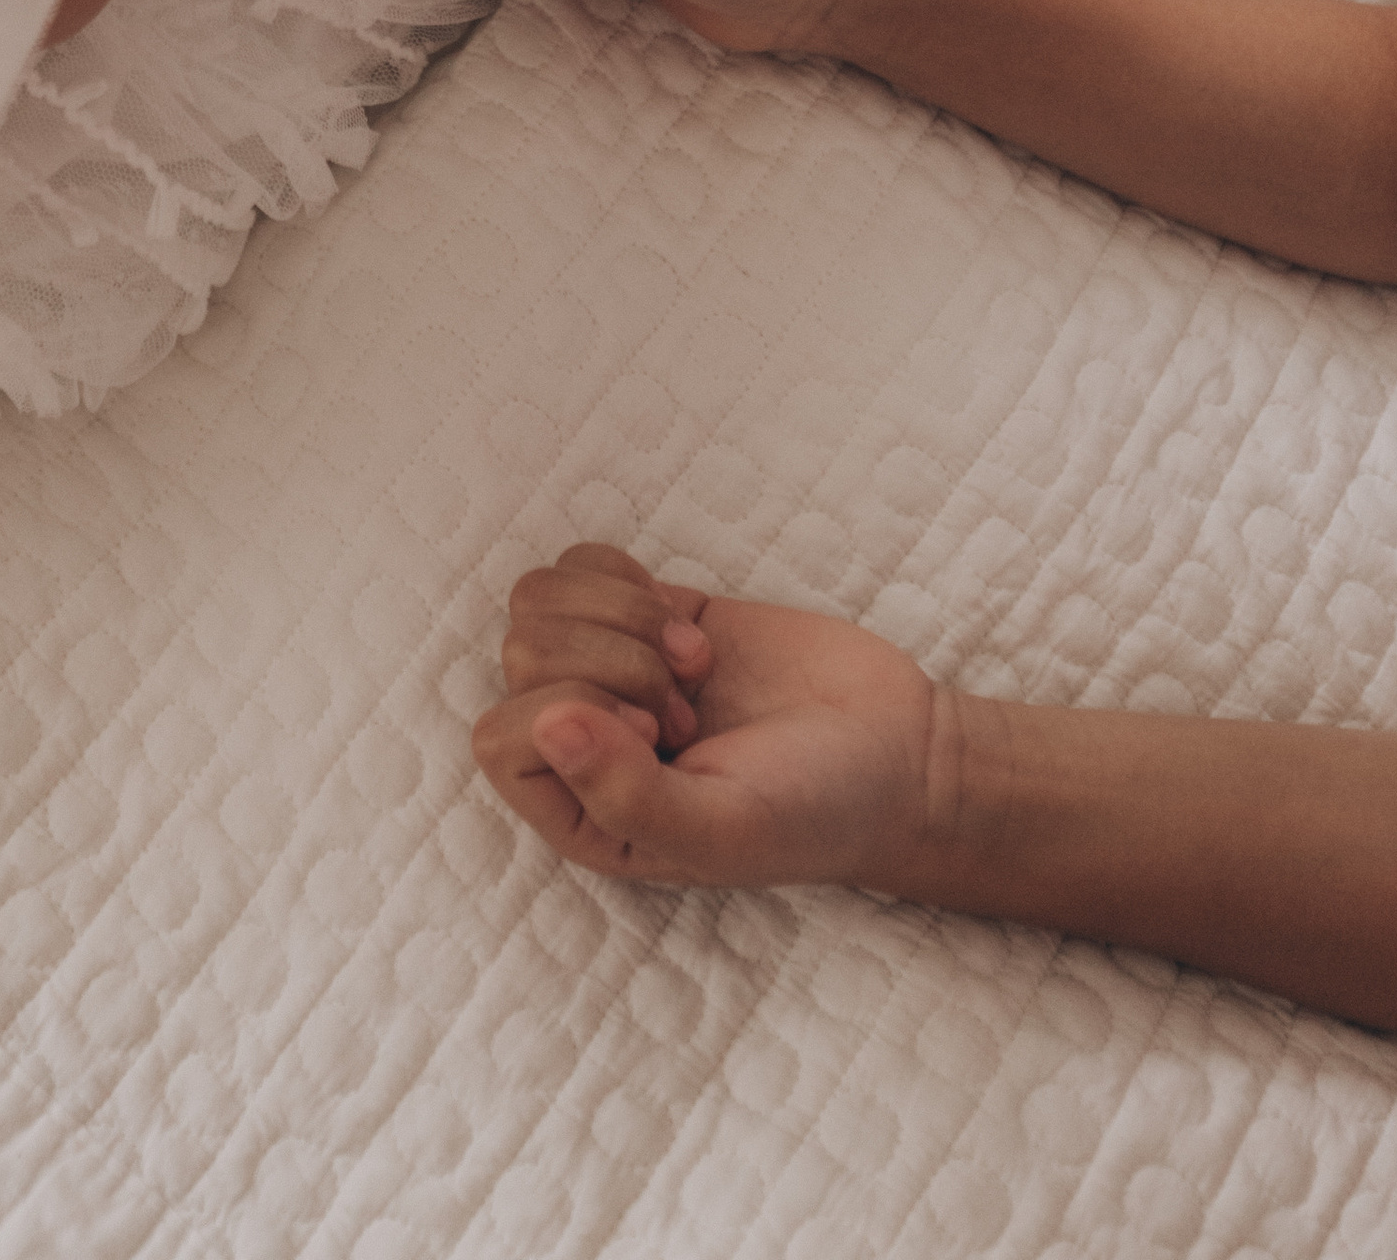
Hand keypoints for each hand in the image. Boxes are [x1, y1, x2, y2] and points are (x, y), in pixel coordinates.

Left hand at [473, 544, 939, 891]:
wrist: (896, 754)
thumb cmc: (811, 814)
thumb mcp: (723, 831)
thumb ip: (627, 795)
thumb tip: (545, 724)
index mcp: (580, 812)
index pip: (500, 738)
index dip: (573, 718)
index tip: (659, 735)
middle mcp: (580, 741)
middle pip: (522, 654)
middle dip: (615, 667)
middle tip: (689, 712)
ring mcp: (607, 670)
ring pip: (538, 599)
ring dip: (625, 621)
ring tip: (692, 673)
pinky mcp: (645, 614)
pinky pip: (581, 564)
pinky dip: (634, 584)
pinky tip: (694, 638)